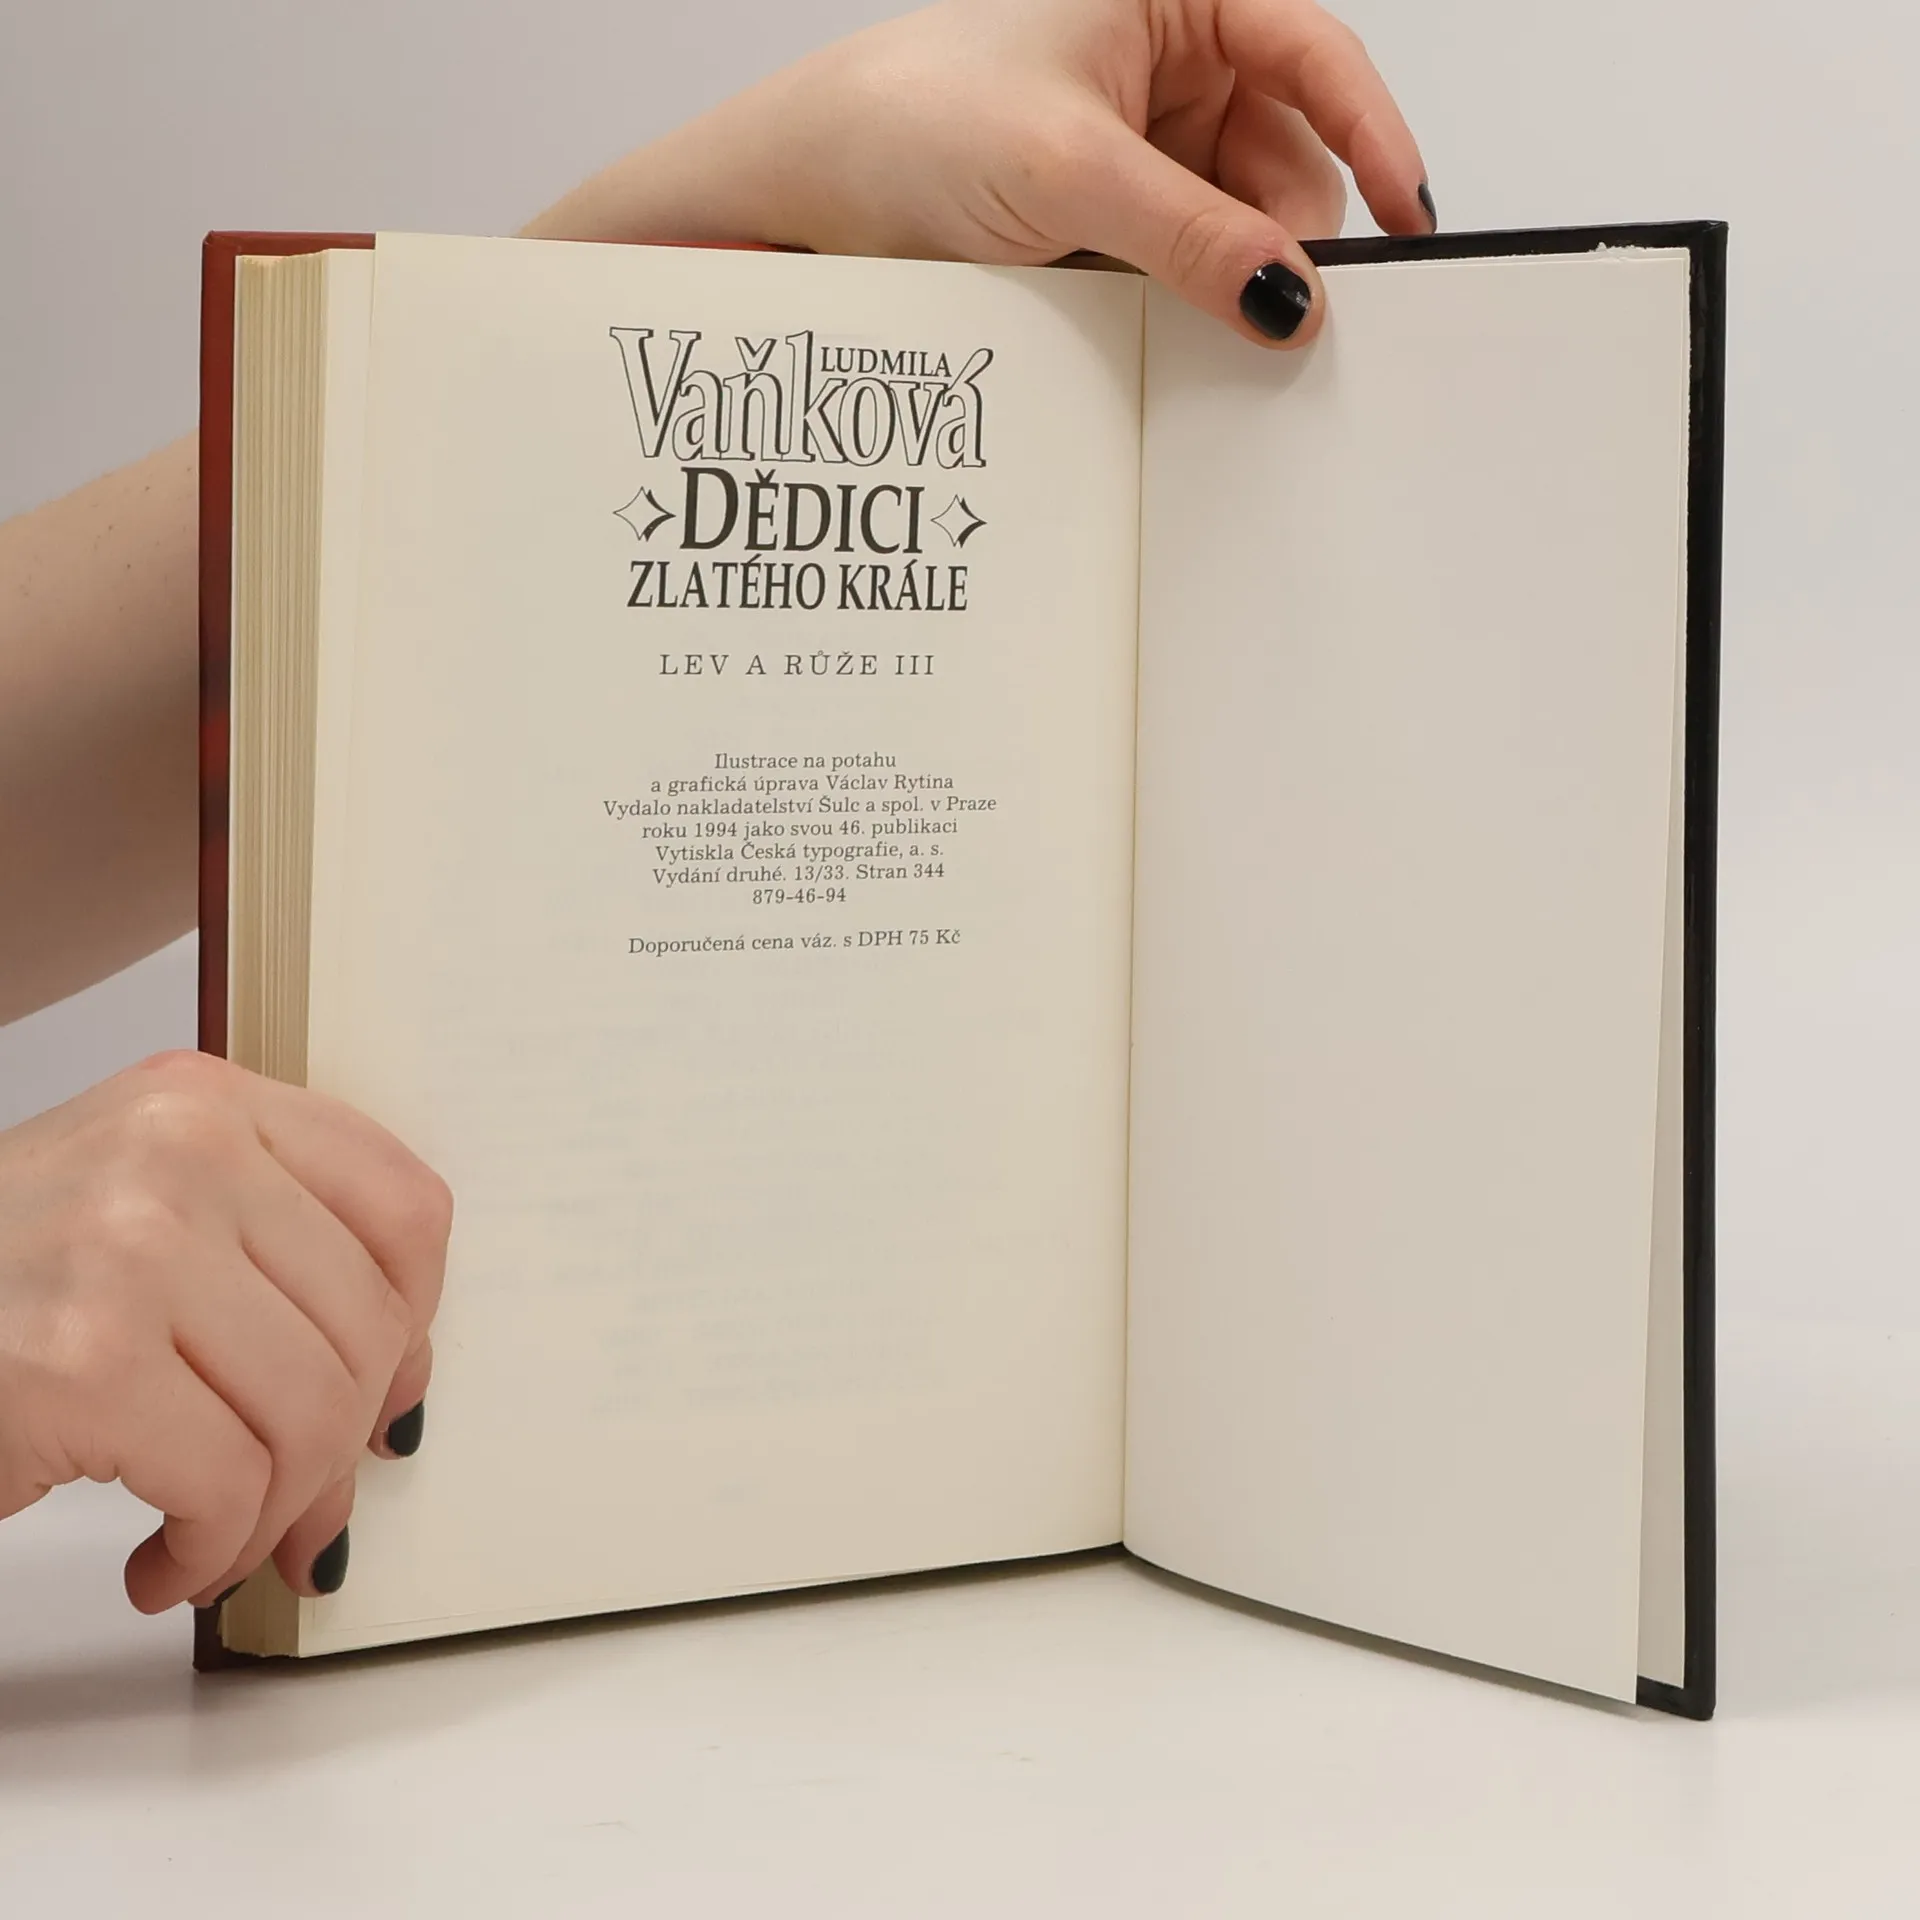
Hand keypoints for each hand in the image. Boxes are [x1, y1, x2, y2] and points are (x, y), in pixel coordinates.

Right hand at [0, 1050, 450, 1611]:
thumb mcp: (136, 1210)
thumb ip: (272, 1258)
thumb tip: (404, 1384)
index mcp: (203, 1101)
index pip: (406, 1207)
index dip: (418, 1322)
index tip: (391, 1388)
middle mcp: (178, 1152)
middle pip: (371, 1325)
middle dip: (343, 1448)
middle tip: (299, 1511)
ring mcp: (130, 1249)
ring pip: (316, 1413)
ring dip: (275, 1514)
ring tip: (219, 1540)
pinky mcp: (80, 1364)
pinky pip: (230, 1485)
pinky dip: (209, 1552)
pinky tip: (161, 1564)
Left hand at [526, 0, 1430, 348]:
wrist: (801, 190)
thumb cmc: (910, 120)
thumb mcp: (1070, 171)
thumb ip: (1193, 237)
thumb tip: (1290, 298)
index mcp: (1172, 3)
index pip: (1312, 56)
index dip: (1373, 135)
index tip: (1409, 222)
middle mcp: (1164, 66)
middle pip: (1283, 156)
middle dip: (1286, 234)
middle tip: (1286, 315)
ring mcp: (1137, 146)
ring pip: (1236, 222)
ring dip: (1231, 278)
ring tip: (1202, 324)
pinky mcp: (1107, 218)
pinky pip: (1182, 265)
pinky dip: (1188, 302)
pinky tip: (1173, 329)